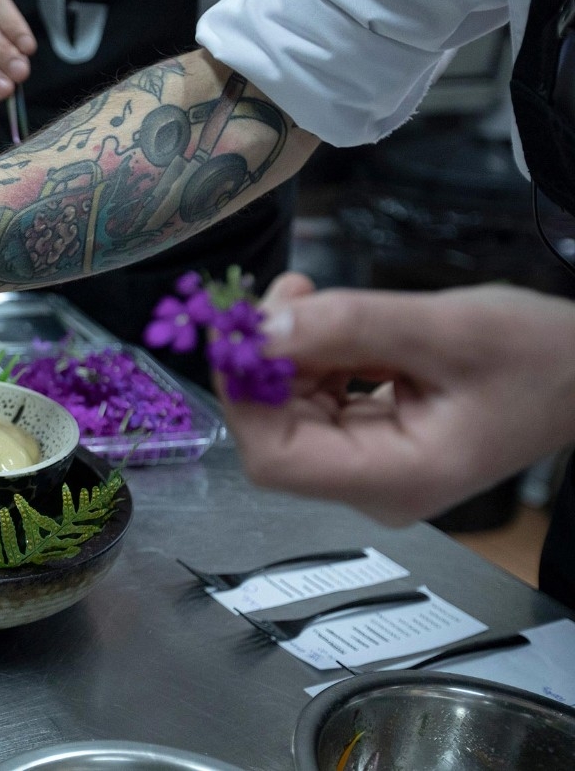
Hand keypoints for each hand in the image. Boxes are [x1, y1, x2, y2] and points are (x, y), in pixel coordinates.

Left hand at [218, 273, 574, 524]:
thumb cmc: (539, 356)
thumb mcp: (447, 327)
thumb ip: (350, 326)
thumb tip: (262, 328)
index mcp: (397, 477)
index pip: (275, 459)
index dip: (243, 395)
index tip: (240, 330)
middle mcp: (373, 486)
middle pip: (276, 432)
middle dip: (265, 361)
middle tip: (283, 293)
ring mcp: (370, 466)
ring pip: (291, 410)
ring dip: (287, 351)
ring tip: (311, 295)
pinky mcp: (371, 441)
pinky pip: (317, 400)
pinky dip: (311, 356)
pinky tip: (331, 319)